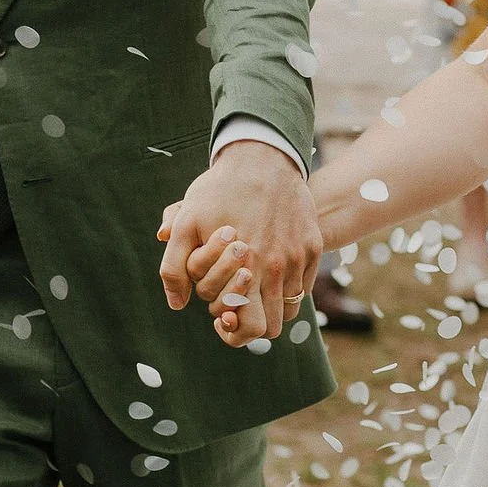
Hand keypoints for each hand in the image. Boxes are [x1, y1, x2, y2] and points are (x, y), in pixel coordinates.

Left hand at [158, 139, 320, 345]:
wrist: (261, 157)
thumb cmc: (220, 191)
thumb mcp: (187, 223)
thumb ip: (174, 266)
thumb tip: (176, 303)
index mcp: (248, 269)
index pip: (249, 328)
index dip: (231, 328)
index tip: (221, 315)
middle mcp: (279, 269)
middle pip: (273, 327)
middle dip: (250, 322)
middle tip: (233, 303)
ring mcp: (299, 258)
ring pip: (290, 308)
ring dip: (269, 306)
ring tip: (250, 288)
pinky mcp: (313, 246)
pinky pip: (304, 285)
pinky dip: (286, 286)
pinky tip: (267, 268)